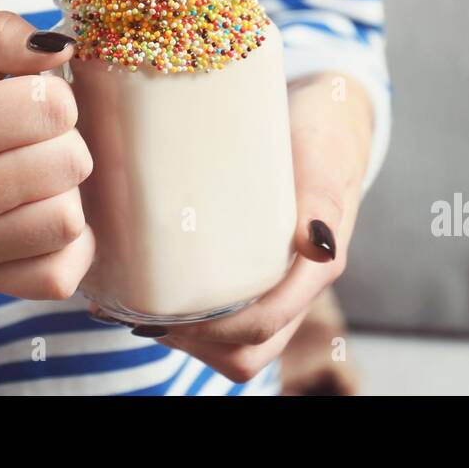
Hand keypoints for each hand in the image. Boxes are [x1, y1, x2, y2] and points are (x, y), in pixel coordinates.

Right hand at [0, 12, 94, 299]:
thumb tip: (60, 47)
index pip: (53, 108)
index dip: (50, 96)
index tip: (21, 101)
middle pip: (70, 162)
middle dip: (61, 140)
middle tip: (26, 139)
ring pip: (68, 220)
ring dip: (63, 193)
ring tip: (31, 178)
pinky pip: (58, 277)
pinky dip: (66, 249)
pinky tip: (40, 218)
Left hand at [141, 73, 371, 383]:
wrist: (329, 117)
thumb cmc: (321, 133)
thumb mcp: (321, 157)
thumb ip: (321, 199)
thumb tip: (318, 246)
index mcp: (316, 267)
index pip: (266, 325)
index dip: (216, 331)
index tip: (166, 313)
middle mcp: (299, 286)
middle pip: (250, 350)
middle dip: (196, 344)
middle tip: (144, 316)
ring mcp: (279, 283)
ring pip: (238, 346)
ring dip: (191, 340)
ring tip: (139, 309)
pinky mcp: (259, 272)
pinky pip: (230, 319)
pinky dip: (191, 322)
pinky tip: (150, 294)